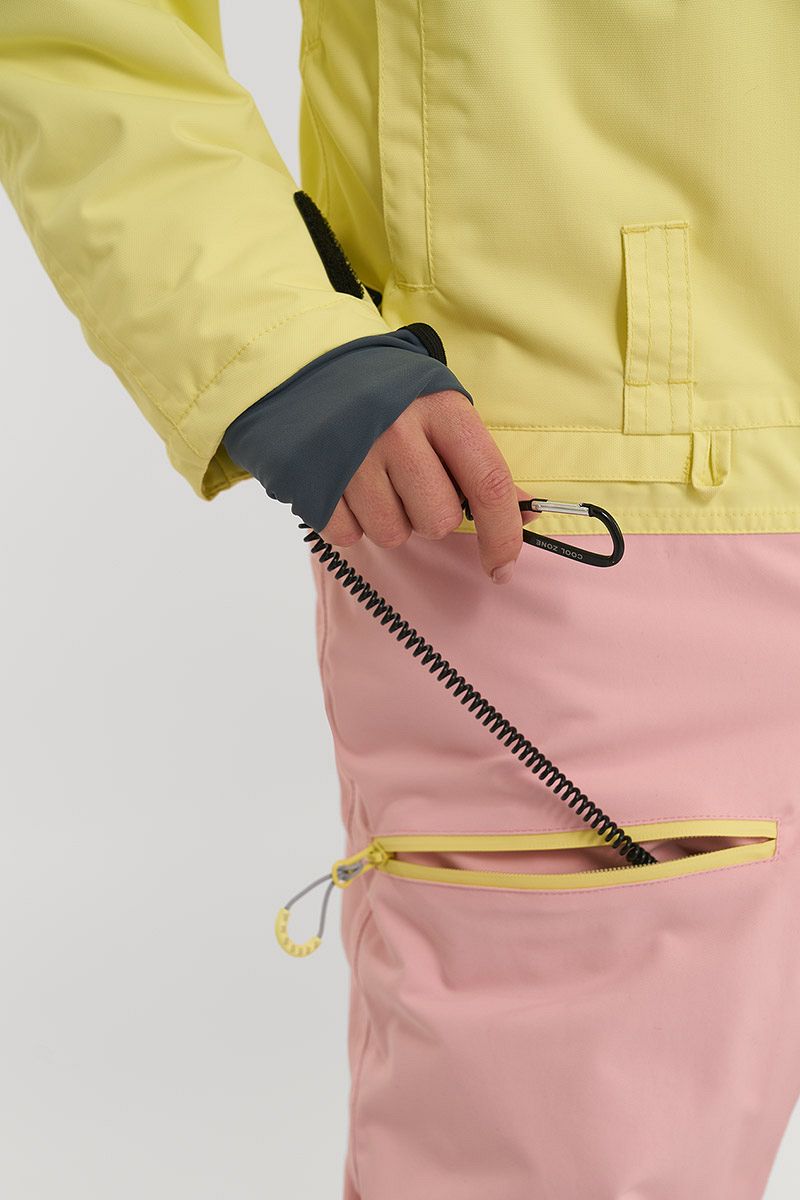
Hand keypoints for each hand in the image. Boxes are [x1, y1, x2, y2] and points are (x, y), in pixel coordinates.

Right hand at [319, 389, 538, 583]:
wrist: (310, 364)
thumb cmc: (391, 395)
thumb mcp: (442, 410)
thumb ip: (480, 462)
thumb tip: (525, 514)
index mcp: (441, 408)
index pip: (488, 484)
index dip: (503, 535)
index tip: (503, 567)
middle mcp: (397, 429)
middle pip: (438, 521)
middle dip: (431, 515)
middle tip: (413, 482)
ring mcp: (352, 456)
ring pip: (393, 534)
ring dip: (390, 519)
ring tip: (374, 480)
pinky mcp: (314, 480)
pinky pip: (349, 536)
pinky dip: (352, 522)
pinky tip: (347, 487)